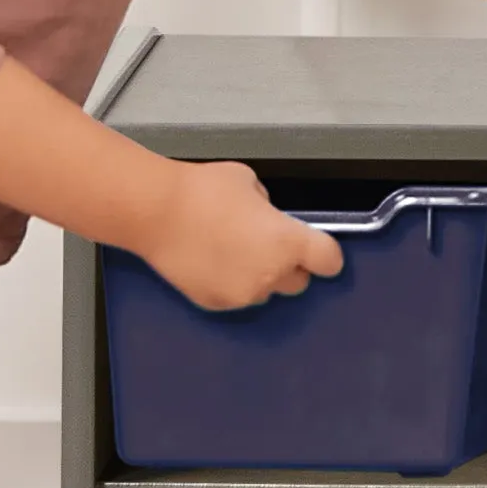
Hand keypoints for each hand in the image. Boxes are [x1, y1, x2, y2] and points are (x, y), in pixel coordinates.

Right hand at [147, 160, 345, 310]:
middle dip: (288, 266)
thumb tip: (266, 218)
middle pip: (298, 283)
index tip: (316, 250)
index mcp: (288, 242)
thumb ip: (268, 208)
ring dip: (257, 276)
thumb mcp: (250, 183)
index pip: (329, 262)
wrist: (157, 212)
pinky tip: (210, 261)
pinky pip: (234, 297)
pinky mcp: (215, 304)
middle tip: (265, 245)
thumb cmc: (204, 189)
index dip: (324, 255)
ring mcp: (242, 294)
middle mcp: (271, 274)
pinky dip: (229, 284)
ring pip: (264, 291)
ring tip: (230, 250)